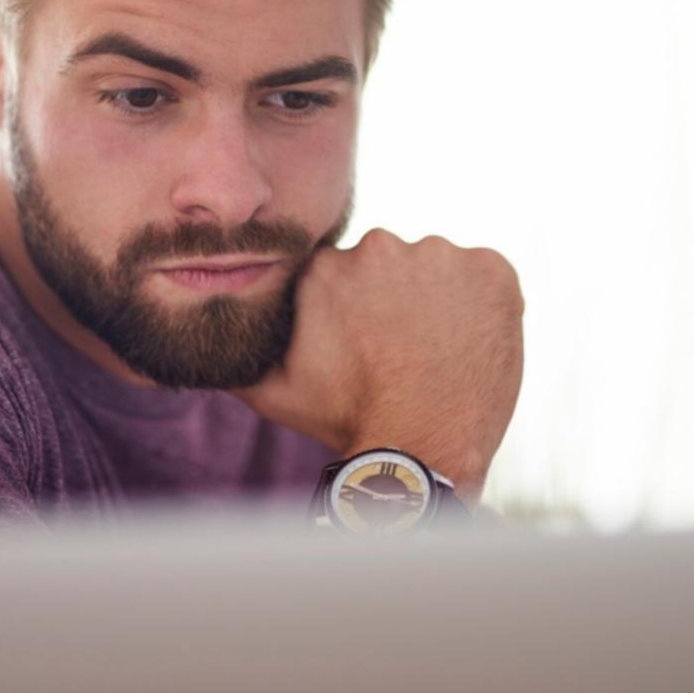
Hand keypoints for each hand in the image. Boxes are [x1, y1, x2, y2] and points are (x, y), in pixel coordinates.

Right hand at [232, 229, 524, 505]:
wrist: (420, 445)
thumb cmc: (345, 420)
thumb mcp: (271, 391)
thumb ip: (236, 357)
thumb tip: (202, 348)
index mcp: (327, 266)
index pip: (351, 272)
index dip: (363, 310)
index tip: (371, 344)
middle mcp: (380, 246)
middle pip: (395, 267)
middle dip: (400, 301)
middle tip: (406, 353)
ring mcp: (440, 255)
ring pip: (440, 271)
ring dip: (441, 302)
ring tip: (438, 354)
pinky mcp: (491, 270)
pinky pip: (488, 277)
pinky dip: (483, 305)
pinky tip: (469, 345)